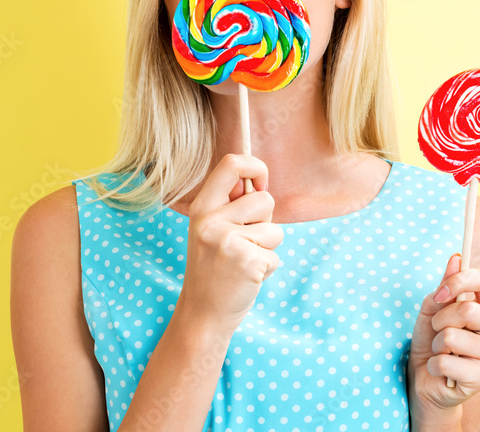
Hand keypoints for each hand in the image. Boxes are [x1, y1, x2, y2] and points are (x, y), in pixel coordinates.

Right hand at [174, 153, 283, 335]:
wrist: (203, 314)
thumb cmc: (215, 269)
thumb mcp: (211, 230)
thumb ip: (231, 205)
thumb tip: (259, 180)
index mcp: (202, 208)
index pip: (232, 164)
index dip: (255, 167)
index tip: (261, 184)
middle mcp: (211, 221)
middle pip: (265, 199)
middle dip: (266, 222)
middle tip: (244, 243)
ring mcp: (228, 241)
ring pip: (275, 230)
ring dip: (268, 248)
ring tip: (243, 262)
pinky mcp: (248, 261)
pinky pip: (276, 255)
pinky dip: (268, 268)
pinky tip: (247, 277)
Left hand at [407, 253, 479, 412]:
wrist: (427, 378)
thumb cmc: (432, 340)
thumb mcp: (432, 310)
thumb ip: (444, 287)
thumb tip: (455, 259)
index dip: (460, 280)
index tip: (440, 293)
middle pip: (468, 310)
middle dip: (440, 320)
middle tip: (438, 331)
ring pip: (452, 337)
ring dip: (437, 345)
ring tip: (443, 352)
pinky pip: (446, 362)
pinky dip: (435, 365)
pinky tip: (443, 371)